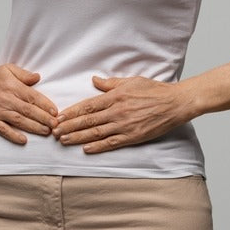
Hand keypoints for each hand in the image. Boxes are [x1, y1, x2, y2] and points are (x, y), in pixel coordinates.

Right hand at [0, 64, 58, 144]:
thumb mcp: (8, 69)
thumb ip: (24, 74)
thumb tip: (38, 77)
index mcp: (12, 86)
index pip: (32, 97)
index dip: (45, 105)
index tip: (55, 111)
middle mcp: (6, 99)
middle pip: (28, 110)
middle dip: (43, 118)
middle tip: (55, 124)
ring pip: (19, 121)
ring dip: (33, 127)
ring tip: (46, 131)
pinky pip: (3, 130)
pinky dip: (13, 136)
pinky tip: (23, 140)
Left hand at [53, 76, 195, 153]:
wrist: (175, 103)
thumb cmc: (154, 90)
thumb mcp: (131, 81)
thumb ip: (111, 83)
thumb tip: (94, 80)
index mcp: (115, 96)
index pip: (88, 105)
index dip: (71, 112)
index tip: (59, 117)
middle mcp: (117, 111)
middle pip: (88, 120)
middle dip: (69, 126)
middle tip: (54, 132)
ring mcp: (125, 125)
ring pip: (96, 133)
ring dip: (78, 137)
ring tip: (64, 140)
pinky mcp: (133, 136)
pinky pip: (112, 143)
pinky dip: (98, 146)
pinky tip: (86, 149)